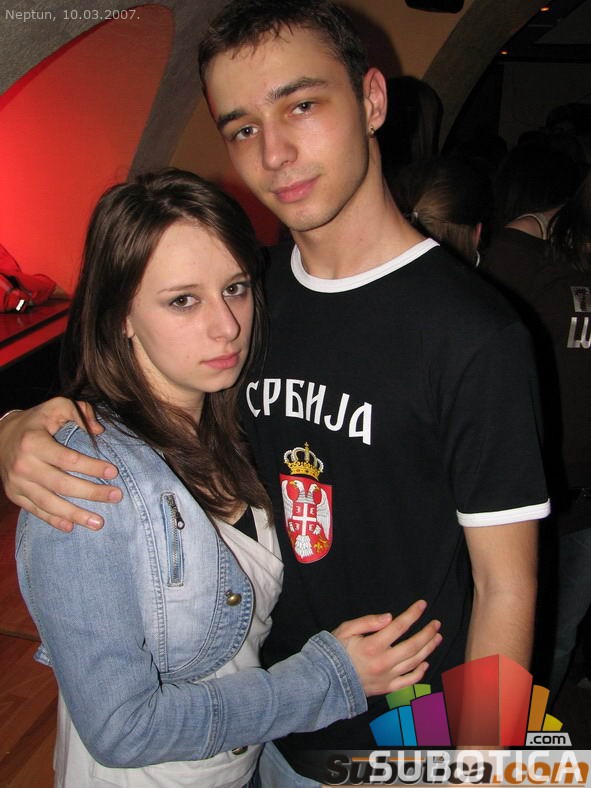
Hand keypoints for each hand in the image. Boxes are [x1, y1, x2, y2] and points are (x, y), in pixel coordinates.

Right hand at [0, 398, 120, 530]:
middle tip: (116, 496)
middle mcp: (24, 465)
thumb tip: (99, 431)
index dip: (92, 467)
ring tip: (98, 523)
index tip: (114, 472)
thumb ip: (79, 412)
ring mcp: (17, 483)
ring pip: (49, 503)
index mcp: (34, 442)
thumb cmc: (36, 421)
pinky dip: (53, 520)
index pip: (68, 459)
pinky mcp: (15, 495)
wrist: (0, 436)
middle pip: (62, 484)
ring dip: (76, 515)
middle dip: (91, 492)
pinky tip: (71, 527)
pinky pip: (36, 511)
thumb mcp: (55, 406)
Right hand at [332, 600, 441, 695]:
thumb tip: (389, 617)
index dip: (413, 614)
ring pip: (415, 662)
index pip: (399, 626)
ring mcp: (387, 677)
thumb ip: (367, 622)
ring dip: (428, 649)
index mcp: (372, 646)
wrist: (327, 680)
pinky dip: (420, 672)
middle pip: (413, 646)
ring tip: (437, 638)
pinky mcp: (387, 688)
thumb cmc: (335, 652)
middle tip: (437, 623)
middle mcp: (383, 662)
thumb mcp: (346, 630)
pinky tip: (425, 663)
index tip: (422, 605)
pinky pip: (409, 682)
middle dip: (428, 633)